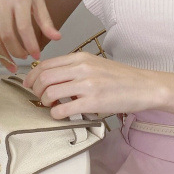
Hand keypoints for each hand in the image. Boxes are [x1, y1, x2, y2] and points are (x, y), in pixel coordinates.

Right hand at [0, 0, 61, 71]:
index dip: (30, 44)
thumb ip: (46, 20)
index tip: (37, 56)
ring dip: (3, 54)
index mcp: (19, 0)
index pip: (24, 27)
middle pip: (7, 35)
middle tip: (25, 58)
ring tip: (13, 64)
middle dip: (17, 52)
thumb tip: (57, 38)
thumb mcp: (38, 0)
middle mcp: (2, 4)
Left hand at [22, 52, 161, 119]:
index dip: (32, 76)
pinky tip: (61, 115)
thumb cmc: (121, 77)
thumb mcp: (96, 64)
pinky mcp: (93, 102)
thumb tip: (52, 77)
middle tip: (38, 97)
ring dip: (44, 102)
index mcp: (81, 57)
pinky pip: (63, 109)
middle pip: (43, 77)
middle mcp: (82, 68)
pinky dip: (56, 114)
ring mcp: (87, 85)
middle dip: (34, 90)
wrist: (145, 86)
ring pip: (50, 92)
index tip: (29, 84)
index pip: (45, 64)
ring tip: (50, 106)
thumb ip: (74, 68)